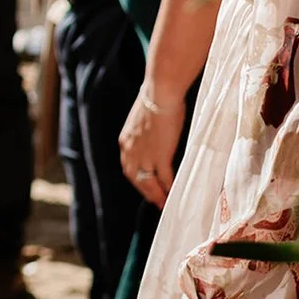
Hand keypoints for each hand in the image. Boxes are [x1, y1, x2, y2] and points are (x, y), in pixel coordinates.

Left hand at [119, 89, 185, 206]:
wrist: (160, 94)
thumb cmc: (156, 100)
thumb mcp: (143, 119)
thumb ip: (146, 132)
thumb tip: (155, 134)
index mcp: (125, 141)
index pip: (128, 166)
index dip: (136, 178)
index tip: (144, 185)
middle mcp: (131, 151)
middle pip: (135, 178)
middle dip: (145, 191)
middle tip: (155, 201)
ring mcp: (144, 154)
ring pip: (148, 182)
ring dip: (156, 194)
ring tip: (164, 204)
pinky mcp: (160, 155)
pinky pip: (164, 178)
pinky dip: (168, 188)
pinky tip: (173, 194)